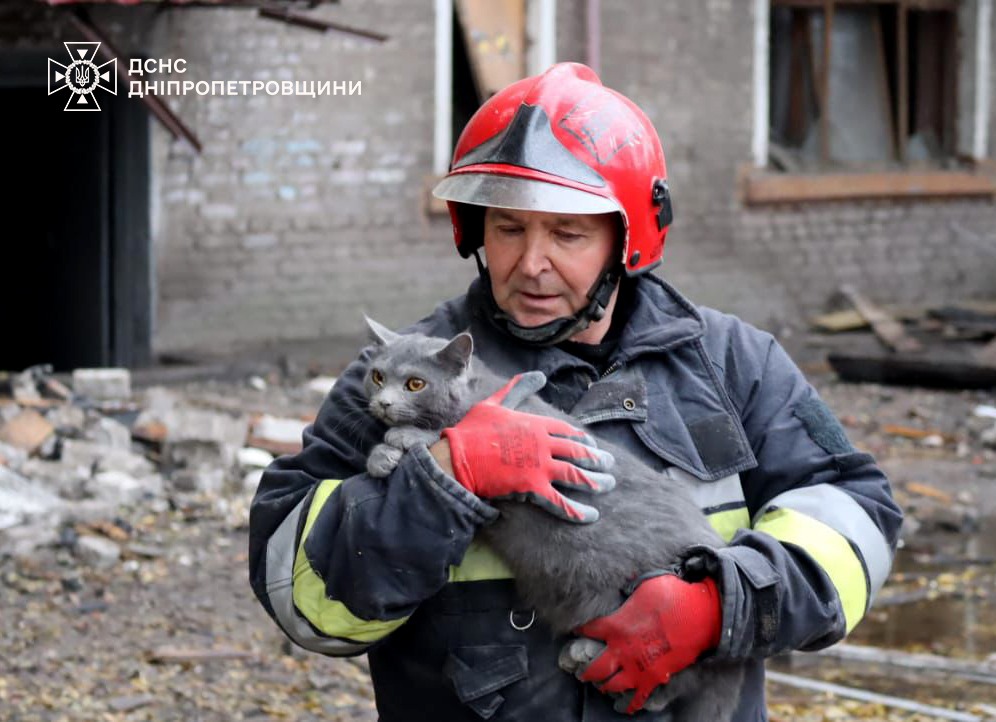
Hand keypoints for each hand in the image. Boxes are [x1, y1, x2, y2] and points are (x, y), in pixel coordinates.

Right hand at [440, 371, 614, 521]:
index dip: (583, 439)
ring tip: (608, 485)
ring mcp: (540, 466)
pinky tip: (591, 515)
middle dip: (597, 459)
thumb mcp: (495, 403)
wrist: (457, 457)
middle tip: (610, 465)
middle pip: (578, 452)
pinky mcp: (533, 488)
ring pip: (576, 475)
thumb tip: (537, 374)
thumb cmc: (473, 430)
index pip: (567, 431)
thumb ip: (518, 388)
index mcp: (536, 423)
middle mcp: (543, 444)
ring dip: (596, 481)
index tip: (592, 445)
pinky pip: (560, 502)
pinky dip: (577, 510)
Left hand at [568, 572, 721, 713]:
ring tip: (600, 685)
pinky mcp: (653, 679)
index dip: (580, 631)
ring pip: (611, 684)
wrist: (701, 615)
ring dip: (603, 685)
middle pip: (594, 667)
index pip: (588, 631)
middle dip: (585, 670)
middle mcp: (621, 649)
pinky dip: (629, 704)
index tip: (577, 631)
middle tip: (581, 670)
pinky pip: (637, 698)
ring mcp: (636, 667)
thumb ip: (629, 586)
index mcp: (616, 625)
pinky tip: (622, 707)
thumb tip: (623, 580)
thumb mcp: (645, 583)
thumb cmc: (674, 596)